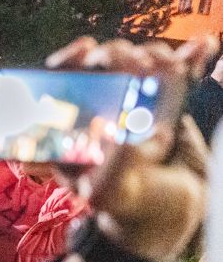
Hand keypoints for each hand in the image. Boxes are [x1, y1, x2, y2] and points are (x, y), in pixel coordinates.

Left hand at [47, 35, 217, 261]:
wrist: (173, 215)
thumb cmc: (133, 208)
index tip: (86, 50)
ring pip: (137, 65)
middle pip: (100, 68)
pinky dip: (190, 59)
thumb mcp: (113, 194)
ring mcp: (133, 105)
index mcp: (71, 133)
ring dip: (153, 55)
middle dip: (117, 57)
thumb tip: (123, 136)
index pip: (59, 88)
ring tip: (168, 65)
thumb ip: (113, 168)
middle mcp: (99, 114)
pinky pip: (176, 74)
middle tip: (137, 63)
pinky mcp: (165, 104)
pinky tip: (202, 46)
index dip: (67, 63)